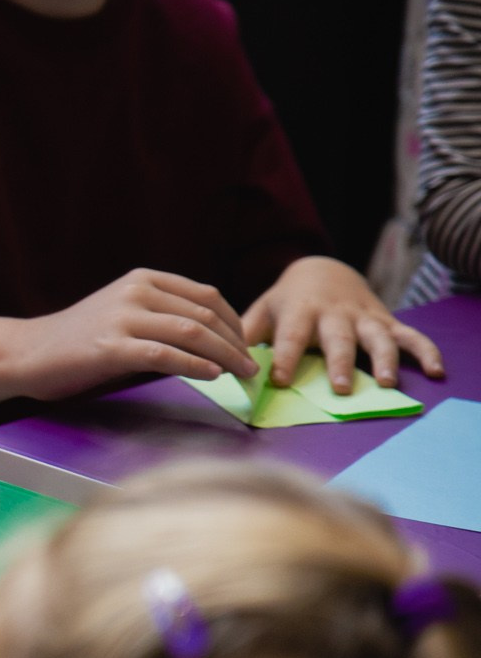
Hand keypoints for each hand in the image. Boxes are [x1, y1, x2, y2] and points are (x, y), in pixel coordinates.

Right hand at [0, 268, 258, 406]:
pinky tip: (211, 376)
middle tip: (252, 367)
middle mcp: (135, 292)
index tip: (246, 347)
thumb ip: (160, 316)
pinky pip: (165, 355)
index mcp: (142, 280)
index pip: (207, 295)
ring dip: (225, 356)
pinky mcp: (111, 348)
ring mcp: (122, 318)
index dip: (236, 322)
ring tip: (242, 374)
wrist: (25, 353)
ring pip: (192, 332)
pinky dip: (194, 366)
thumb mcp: (122, 314)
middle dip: (236, 343)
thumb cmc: (76, 342)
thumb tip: (211, 338)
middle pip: (205, 314)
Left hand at [244, 256, 444, 392]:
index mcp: (300, 312)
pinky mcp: (387, 322)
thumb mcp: (262, 310)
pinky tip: (435, 372)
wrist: (323, 269)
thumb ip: (244, 335)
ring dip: (383, 360)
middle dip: (339, 363)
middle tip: (340, 388)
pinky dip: (426, 352)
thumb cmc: (286, 300)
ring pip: (377, 339)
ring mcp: (364, 318)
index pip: (289, 336)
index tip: (277, 379)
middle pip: (338, 339)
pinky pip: (411, 337)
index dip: (283, 357)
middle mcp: (335, 315)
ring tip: (386, 384)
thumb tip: (223, 363)